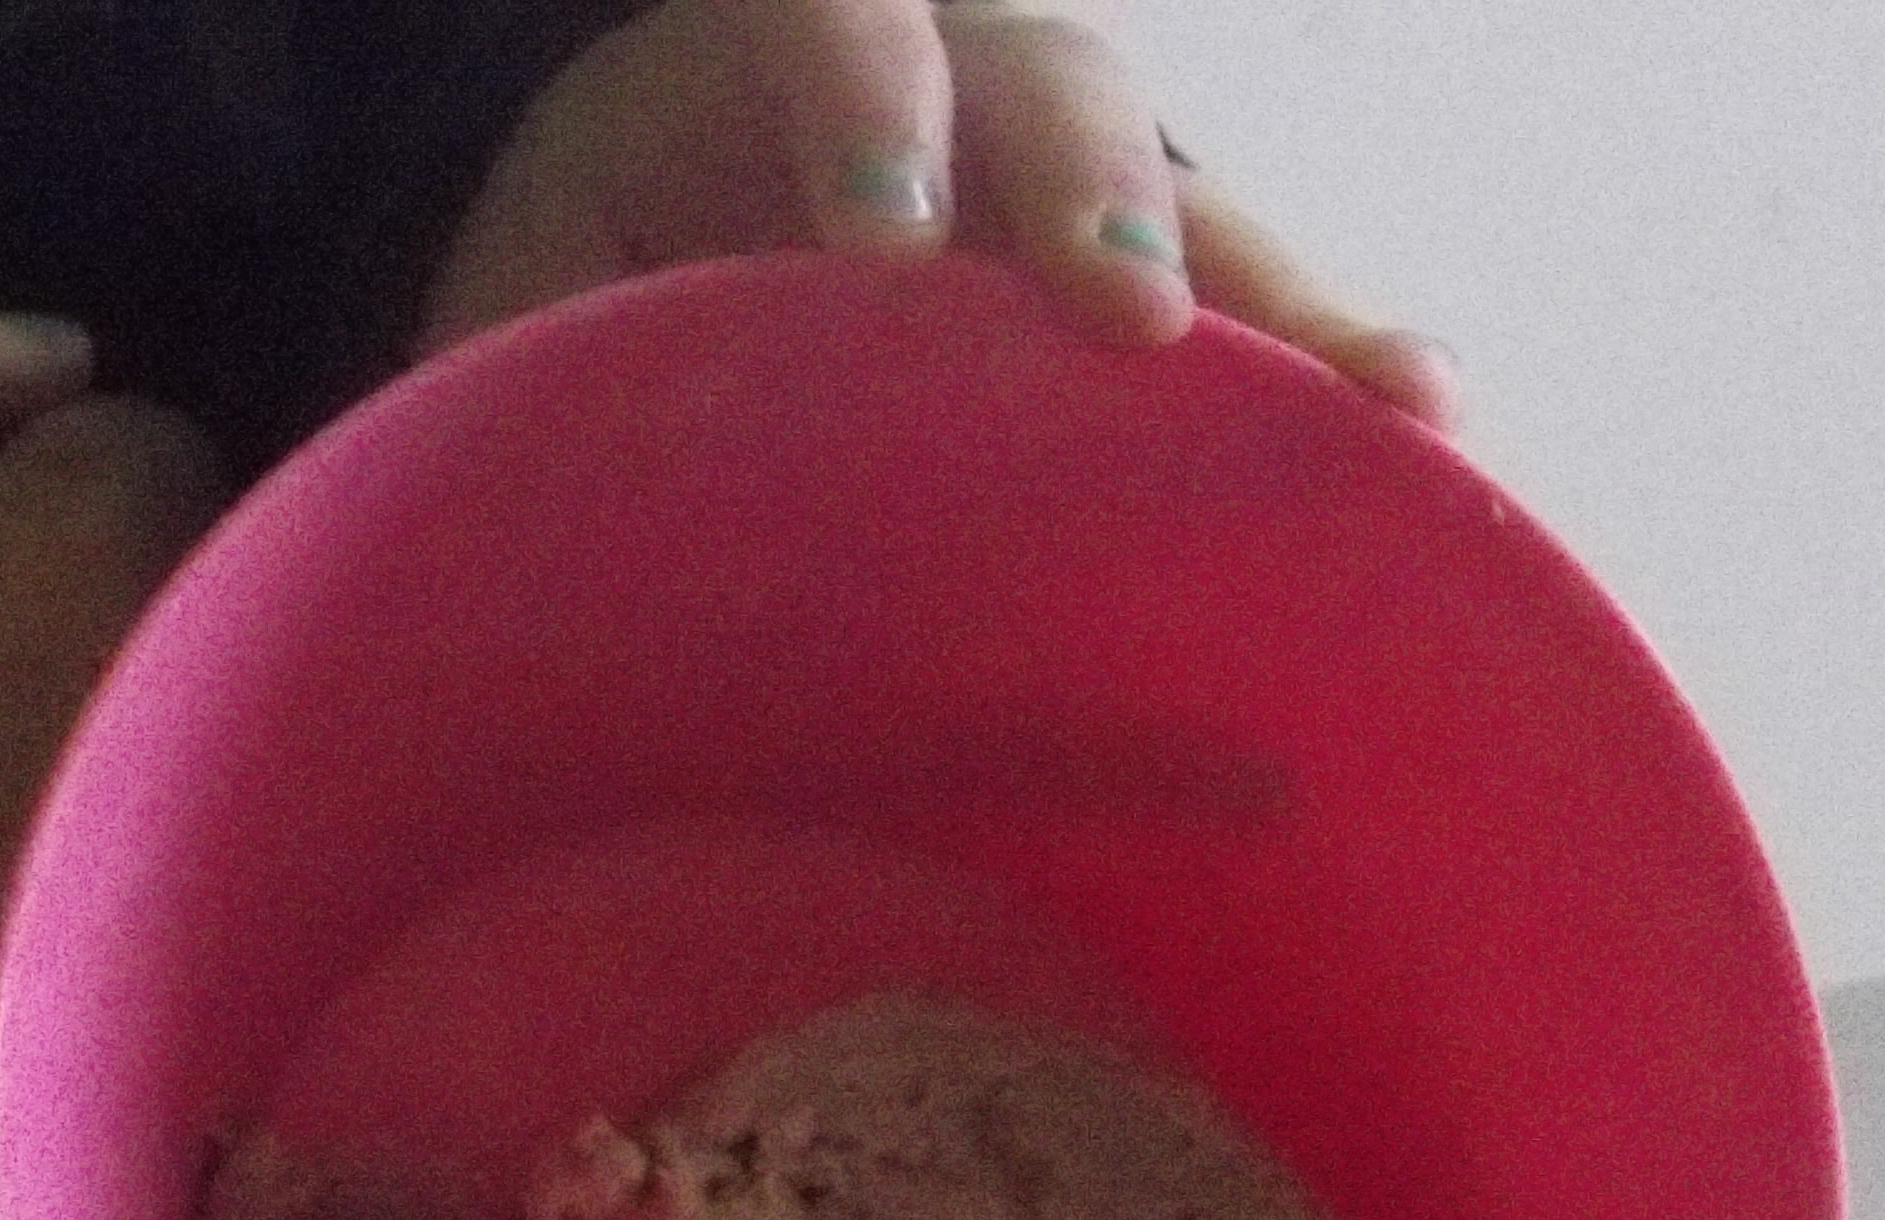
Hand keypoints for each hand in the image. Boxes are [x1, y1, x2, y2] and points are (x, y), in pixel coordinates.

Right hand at [0, 285, 226, 1219]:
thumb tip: (61, 353)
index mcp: (123, 524)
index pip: (135, 450)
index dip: (19, 509)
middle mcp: (244, 661)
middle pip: (216, 585)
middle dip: (114, 621)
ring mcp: (284, 825)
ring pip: (254, 721)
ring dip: (169, 746)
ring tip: (18, 842)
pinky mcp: (281, 964)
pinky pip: (277, 875)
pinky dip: (205, 885)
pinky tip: (88, 944)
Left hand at [421, 0, 1449, 417]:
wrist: (674, 215)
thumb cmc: (593, 267)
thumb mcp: (524, 291)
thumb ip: (514, 359)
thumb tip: (452, 506)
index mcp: (777, 50)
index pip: (835, 25)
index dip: (866, 116)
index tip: (867, 247)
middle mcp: (962, 77)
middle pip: (1056, 95)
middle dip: (1097, 194)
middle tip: (1126, 311)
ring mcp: (1074, 171)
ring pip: (1194, 202)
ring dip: (1290, 305)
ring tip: (1400, 407)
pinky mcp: (1143, 279)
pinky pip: (1252, 319)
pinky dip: (1331, 387)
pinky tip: (1432, 455)